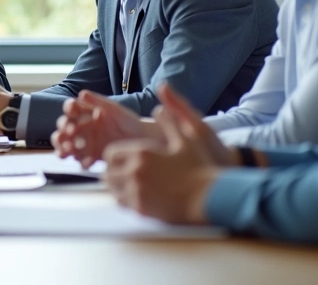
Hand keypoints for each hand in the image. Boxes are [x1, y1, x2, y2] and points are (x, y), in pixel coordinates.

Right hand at [52, 90, 156, 167]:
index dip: (69, 110)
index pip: (71, 109)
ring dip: (64, 147)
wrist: (143, 140)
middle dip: (63, 130)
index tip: (72, 112)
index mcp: (87, 113)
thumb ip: (98, 102)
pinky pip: (81, 160)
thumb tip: (82, 94)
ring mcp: (85, 143)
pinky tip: (88, 162)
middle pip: (64, 128)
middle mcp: (83, 127)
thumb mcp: (114, 109)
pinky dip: (82, 161)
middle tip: (70, 133)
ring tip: (69, 150)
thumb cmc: (129, 121)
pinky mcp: (91, 157)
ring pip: (67, 145)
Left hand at [103, 85, 223, 223]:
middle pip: (107, 172)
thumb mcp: (187, 139)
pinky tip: (136, 195)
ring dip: (117, 185)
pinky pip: (122, 203)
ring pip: (112, 189)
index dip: (115, 155)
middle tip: (124, 172)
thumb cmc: (200, 167)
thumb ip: (170, 122)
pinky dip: (124, 199)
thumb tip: (159, 108)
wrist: (210, 197)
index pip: (110, 153)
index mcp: (142, 153)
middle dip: (114, 171)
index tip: (123, 158)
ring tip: (129, 184)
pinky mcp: (141, 208)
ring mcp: (136, 192)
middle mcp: (134, 171)